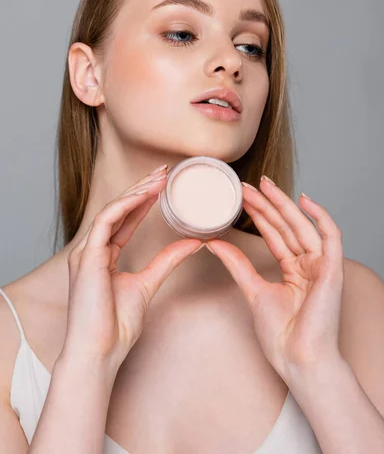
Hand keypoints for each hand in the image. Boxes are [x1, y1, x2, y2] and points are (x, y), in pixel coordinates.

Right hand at [62, 165, 202, 374]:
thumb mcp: (148, 284)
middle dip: (141, 188)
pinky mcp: (87, 256)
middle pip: (118, 209)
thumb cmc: (116, 326)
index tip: (162, 186)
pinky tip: (145, 194)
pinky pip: (107, 220)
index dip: (142, 201)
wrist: (100, 353)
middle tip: (164, 172)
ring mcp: (87, 251)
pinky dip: (126, 205)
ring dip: (136, 192)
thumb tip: (194, 243)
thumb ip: (167, 261)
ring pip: (112, 209)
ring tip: (159, 178)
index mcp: (102, 256)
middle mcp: (92, 250)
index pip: (124, 220)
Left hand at [205, 176, 344, 382]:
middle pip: (285, 226)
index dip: (258, 214)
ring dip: (283, 204)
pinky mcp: (332, 270)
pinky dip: (320, 216)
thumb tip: (213, 243)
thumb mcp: (253, 291)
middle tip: (246, 184)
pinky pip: (331, 236)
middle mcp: (308, 264)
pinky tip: (303, 200)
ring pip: (302, 226)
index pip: (274, 233)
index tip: (241, 197)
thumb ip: (237, 264)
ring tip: (263, 185)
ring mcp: (321, 266)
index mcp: (293, 270)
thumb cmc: (281, 335)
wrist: (297, 360)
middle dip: (266, 203)